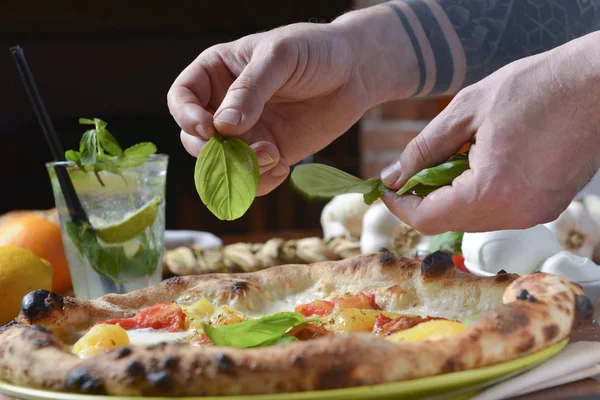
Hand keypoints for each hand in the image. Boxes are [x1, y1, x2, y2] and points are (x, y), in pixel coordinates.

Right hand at [168, 23, 369, 195]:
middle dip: (215, 151)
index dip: (187, 117)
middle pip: (195, 139)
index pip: (182, 98)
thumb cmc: (316, 51)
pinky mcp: (270, 152)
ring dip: (240, 171)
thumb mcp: (280, 56)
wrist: (356, 73)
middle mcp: (226, 106)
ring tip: (274, 157)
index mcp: (218, 73)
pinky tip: (283, 168)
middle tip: (248, 148)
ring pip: (222, 165)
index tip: (210, 128)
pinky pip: (252, 179)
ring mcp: (247, 132)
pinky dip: (261, 183)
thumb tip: (223, 126)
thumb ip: (251, 89)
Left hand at [380, 32, 599, 233]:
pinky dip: (478, 194)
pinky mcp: (548, 206)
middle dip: (423, 200)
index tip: (384, 188)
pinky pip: (499, 210)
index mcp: (491, 193)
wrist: (599, 83)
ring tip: (448, 161)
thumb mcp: (465, 111)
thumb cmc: (536, 87)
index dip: (399, 205)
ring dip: (450, 196)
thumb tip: (393, 176)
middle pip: (449, 222)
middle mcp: (515, 214)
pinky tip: (477, 164)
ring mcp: (536, 213)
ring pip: (474, 218)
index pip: (427, 219)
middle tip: (411, 172)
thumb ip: (423, 149)